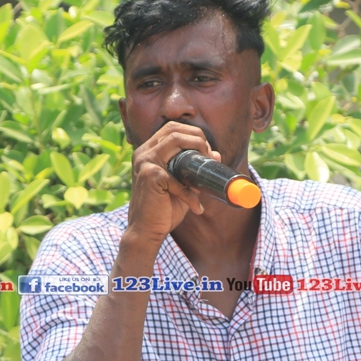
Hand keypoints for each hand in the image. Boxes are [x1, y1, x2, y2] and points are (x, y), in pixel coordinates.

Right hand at [125, 122, 220, 246]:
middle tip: (209, 156)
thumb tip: (216, 154)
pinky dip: (190, 193)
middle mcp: (144, 152)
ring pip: (175, 140)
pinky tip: (196, 206)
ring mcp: (145, 161)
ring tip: (205, 171)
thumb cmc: (163, 208)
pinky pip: (178, 177)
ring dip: (197, 151)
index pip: (172, 128)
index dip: (193, 134)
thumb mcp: (183, 185)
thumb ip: (195, 170)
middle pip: (174, 129)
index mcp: (149, 151)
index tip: (207, 150)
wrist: (146, 231)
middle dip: (197, 138)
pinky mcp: (150, 175)